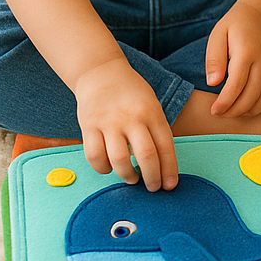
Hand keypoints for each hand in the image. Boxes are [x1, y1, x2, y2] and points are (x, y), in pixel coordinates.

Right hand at [74, 58, 178, 190]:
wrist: (101, 73)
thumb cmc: (131, 93)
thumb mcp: (152, 105)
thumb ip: (156, 129)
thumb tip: (161, 162)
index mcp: (153, 113)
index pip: (166, 146)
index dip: (170, 169)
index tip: (171, 185)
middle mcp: (133, 118)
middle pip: (146, 155)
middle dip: (152, 177)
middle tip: (153, 188)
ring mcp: (109, 122)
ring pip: (119, 159)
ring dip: (127, 175)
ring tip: (132, 179)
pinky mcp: (88, 126)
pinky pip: (94, 155)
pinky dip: (102, 168)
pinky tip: (108, 168)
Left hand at [204, 3, 260, 117]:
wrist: (260, 16)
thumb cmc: (234, 27)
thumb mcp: (217, 36)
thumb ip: (214, 59)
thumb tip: (212, 83)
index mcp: (247, 52)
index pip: (237, 84)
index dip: (225, 102)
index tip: (214, 110)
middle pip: (252, 96)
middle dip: (234, 110)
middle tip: (219, 113)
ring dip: (247, 112)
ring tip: (231, 112)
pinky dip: (260, 106)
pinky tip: (246, 107)